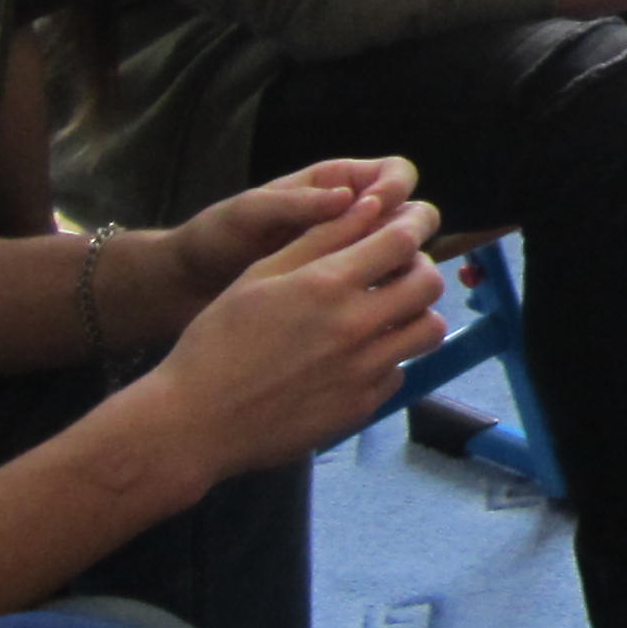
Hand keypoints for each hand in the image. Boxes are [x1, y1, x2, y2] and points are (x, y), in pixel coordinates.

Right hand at [138, 184, 447, 473]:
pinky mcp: (362, 406)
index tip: (417, 220)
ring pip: (429, 330)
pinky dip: (389, 357)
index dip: (417, 222)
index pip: (403, 239)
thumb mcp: (260, 276)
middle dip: (421, 268)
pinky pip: (400, 371)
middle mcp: (355, 326)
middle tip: (399, 271)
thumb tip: (368, 205)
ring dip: (415, 314)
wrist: (196, 422)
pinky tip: (356, 356)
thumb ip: (320, 238)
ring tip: (386, 314)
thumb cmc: (218, 341)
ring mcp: (363, 370)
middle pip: (430, 283)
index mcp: (327, 284)